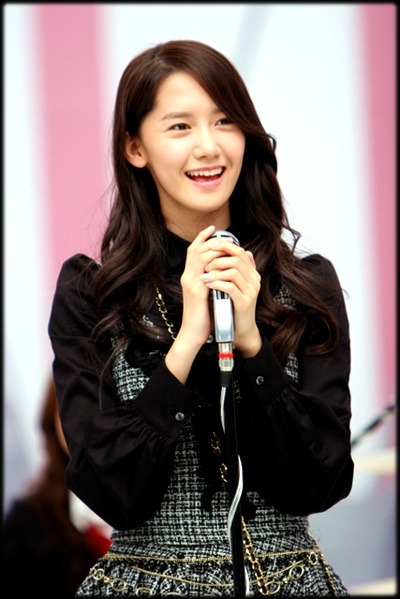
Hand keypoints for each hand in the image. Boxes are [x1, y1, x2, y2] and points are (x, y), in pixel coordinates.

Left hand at [199, 234, 261, 356]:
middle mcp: (254, 280)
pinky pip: (230, 287)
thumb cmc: (235, 306)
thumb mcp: (237, 285)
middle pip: (237, 259)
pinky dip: (217, 283)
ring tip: (204, 276)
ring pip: (233, 272)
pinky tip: (208, 284)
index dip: (224, 246)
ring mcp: (251, 291)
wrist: (241, 329)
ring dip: (215, 271)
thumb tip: (245, 251)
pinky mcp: (244, 302)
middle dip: (217, 259)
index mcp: (252, 274)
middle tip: (204, 265)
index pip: (240, 252)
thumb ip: (239, 270)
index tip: (209, 247)